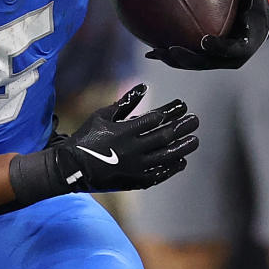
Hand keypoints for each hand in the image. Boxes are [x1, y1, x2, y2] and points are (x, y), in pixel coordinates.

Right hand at [10, 84, 197, 202]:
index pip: (154, 119)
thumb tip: (143, 87)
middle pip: (164, 137)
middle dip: (182, 127)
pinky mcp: (135, 181)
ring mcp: (135, 167)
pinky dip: (172, 167)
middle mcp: (132, 150)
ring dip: (182, 147)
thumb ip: (124, 103)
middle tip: (195, 120)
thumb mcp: (102, 115)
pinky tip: (181, 161)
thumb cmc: (87, 137)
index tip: (183, 105)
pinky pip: (159, 174)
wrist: (73, 167)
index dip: (170, 111)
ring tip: (194, 140)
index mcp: (123, 131)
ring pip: (166, 156)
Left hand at [146, 0, 268, 69]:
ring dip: (174, 60)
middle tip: (171, 49)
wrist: (253, 22)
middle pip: (207, 62)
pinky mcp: (205, 59)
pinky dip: (170, 57)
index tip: (204, 40)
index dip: (218, 47)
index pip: (231, 49)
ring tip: (155, 51)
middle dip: (189, 59)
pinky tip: (150, 52)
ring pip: (193, 64)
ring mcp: (217, 61)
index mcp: (245, 45)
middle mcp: (231, 58)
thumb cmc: (251, 3)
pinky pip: (186, 60)